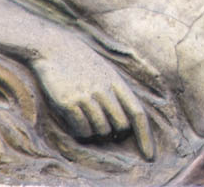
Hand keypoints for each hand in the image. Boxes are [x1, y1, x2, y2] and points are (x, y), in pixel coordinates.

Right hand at [30, 41, 153, 158]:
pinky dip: (82, 132)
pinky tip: (76, 122)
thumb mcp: (106, 72)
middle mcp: (104, 91)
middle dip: (115, 133)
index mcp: (117, 83)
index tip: (149, 155)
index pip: (137, 114)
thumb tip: (124, 125)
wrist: (54, 47)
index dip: (145, 137)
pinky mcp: (67, 102)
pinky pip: (81, 130)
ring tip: (88, 121)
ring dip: (97, 133)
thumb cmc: (82, 63)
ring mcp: (86, 96)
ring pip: (101, 131)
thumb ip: (118, 94)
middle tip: (104, 128)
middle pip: (120, 126)